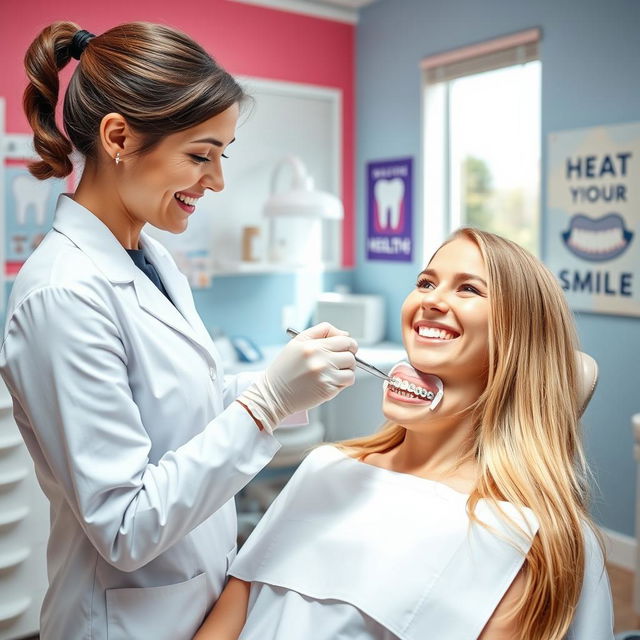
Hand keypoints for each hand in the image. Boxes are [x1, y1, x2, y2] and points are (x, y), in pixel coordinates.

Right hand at [237, 323, 356, 431]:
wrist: (273, 394)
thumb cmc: (285, 369)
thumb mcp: (297, 342)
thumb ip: (321, 332)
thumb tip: (345, 334)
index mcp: (313, 345)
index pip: (344, 339)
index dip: (349, 344)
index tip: (347, 348)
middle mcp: (320, 359)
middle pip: (350, 354)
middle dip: (348, 357)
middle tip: (340, 362)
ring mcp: (325, 375)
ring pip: (351, 369)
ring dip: (346, 371)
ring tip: (333, 373)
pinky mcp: (328, 390)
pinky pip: (346, 382)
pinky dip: (342, 382)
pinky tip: (330, 381)